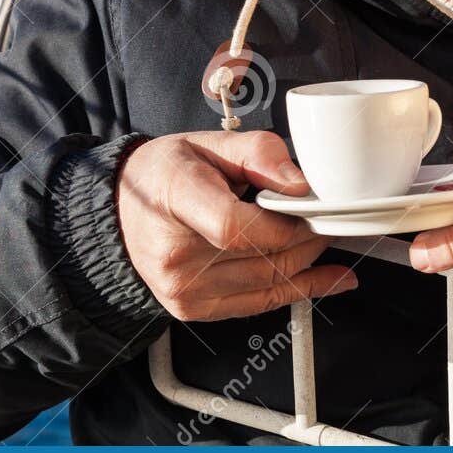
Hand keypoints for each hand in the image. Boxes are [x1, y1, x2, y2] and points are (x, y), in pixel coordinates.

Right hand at [117, 130, 356, 320]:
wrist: (120, 212)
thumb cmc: (165, 174)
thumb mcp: (208, 143)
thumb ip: (259, 154)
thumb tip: (300, 184)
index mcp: (175, 198)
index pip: (235, 226)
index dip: (284, 222)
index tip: (309, 206)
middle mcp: (174, 253)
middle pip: (261, 255)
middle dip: (309, 235)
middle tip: (332, 215)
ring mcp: (182, 288)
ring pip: (269, 281)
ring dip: (310, 260)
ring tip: (326, 235)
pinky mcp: (193, 308)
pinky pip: (260, 303)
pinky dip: (301, 289)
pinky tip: (331, 278)